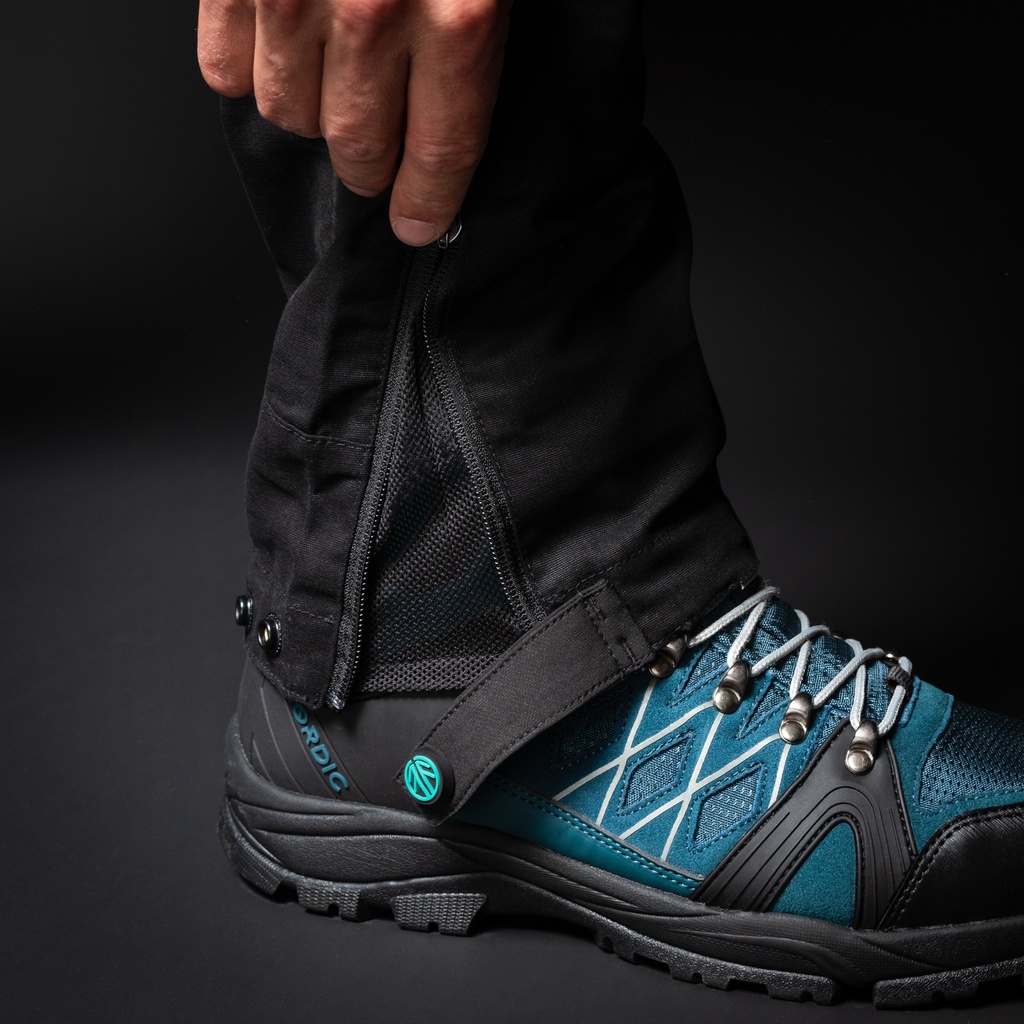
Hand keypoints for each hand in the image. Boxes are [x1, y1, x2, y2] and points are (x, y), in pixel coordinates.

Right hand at [197, 0, 510, 244]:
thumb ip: (468, 43)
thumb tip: (440, 132)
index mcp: (458, 15)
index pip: (441, 150)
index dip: (428, 200)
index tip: (418, 224)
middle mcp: (373, 9)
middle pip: (359, 146)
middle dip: (369, 162)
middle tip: (374, 145)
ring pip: (288, 112)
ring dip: (309, 109)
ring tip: (326, 71)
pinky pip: (225, 69)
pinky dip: (248, 69)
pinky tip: (276, 43)